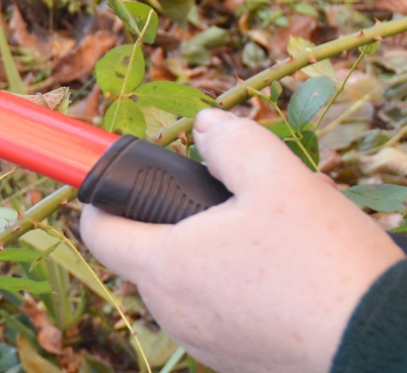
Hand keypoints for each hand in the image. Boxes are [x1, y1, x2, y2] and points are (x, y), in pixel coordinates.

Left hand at [80, 110, 401, 372]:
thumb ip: (232, 142)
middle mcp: (173, 311)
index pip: (98, 229)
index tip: (126, 180)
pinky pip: (228, 311)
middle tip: (239, 198)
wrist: (383, 344)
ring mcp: (208, 342)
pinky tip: (298, 268)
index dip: (104, 197)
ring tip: (284, 231)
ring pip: (197, 280)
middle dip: (188, 217)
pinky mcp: (242, 361)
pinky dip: (249, 285)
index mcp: (163, 265)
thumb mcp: (279, 179)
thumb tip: (206, 126)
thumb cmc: (324, 263)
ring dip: (226, 250)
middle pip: (154, 251)